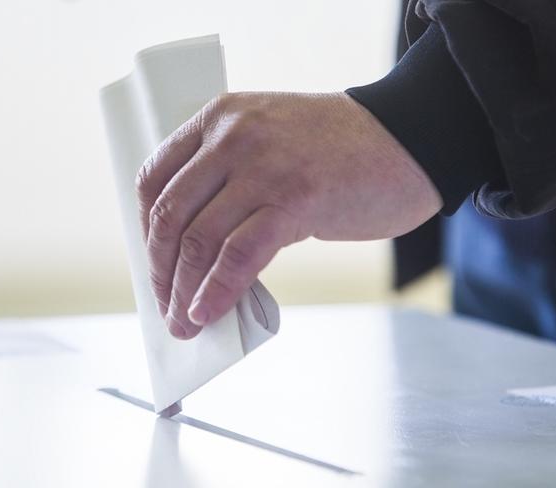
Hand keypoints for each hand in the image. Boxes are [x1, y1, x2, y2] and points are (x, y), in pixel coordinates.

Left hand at [136, 92, 441, 338]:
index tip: (154, 263)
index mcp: (221, 117)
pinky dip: (217, 291)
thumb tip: (200, 248)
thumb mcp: (273, 142)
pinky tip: (208, 313)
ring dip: (183, 291)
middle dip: (160, 270)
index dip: (146, 229)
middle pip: (171, 214)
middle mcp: (234, 136)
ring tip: (184, 323)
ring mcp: (264, 167)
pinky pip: (239, 255)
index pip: (155, 177)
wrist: (409, 140)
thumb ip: (233, 178)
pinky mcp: (295, 199)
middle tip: (165, 304)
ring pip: (200, 239)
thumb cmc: (342, 150)